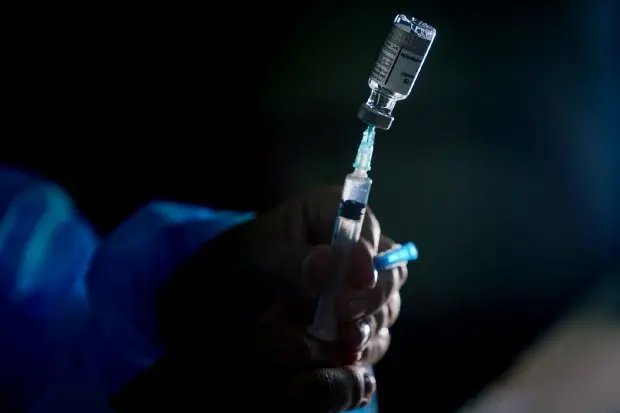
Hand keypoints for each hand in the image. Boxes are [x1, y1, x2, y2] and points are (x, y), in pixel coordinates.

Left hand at [156, 187, 408, 411]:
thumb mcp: (257, 259)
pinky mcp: (360, 317)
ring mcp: (361, 284)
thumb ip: (289, 262)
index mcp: (328, 212)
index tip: (360, 278)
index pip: (361, 220)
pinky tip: (344, 352)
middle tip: (344, 313)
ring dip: (369, 323)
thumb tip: (327, 263)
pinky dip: (365, 345)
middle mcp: (354, 246)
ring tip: (343, 338)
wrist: (229, 300)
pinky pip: (377, 333)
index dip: (366, 248)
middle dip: (371, 293)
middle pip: (388, 265)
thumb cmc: (242, 265)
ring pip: (386, 303)